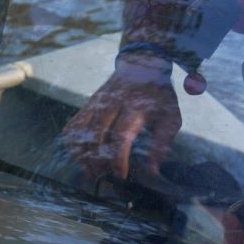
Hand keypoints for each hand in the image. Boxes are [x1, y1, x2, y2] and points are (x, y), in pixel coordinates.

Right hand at [59, 53, 182, 183]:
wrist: (142, 66)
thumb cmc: (158, 97)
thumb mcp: (170, 117)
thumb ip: (161, 144)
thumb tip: (152, 170)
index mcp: (135, 106)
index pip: (120, 134)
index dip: (117, 157)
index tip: (120, 175)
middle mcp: (111, 103)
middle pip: (95, 134)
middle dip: (97, 160)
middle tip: (104, 177)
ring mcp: (96, 103)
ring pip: (79, 131)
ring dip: (82, 155)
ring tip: (91, 172)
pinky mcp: (87, 104)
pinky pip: (72, 125)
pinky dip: (72, 143)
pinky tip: (81, 156)